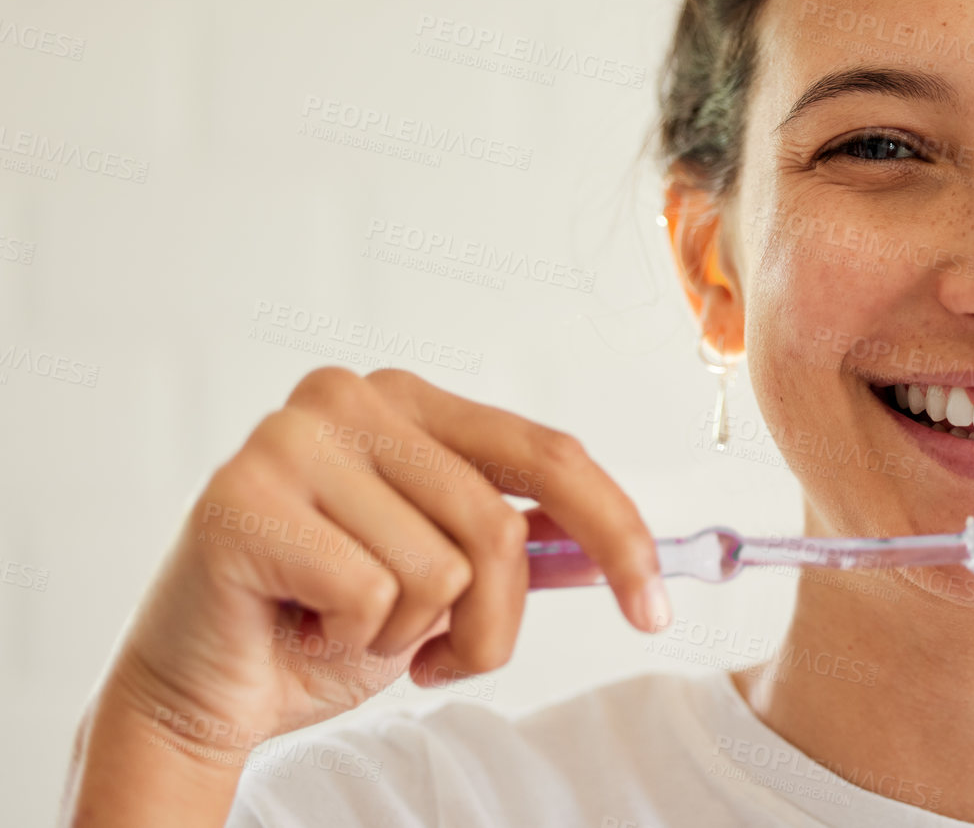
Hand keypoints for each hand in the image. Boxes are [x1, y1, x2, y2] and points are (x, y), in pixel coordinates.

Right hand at [63, 366, 667, 824]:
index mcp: (410, 401)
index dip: (616, 531)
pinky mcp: (243, 498)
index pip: (547, 453)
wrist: (206, 689)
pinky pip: (370, 593)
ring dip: (411, 634)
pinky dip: (351, 640)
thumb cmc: (327, 623)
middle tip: (439, 655)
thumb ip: (518, 539)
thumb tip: (623, 550)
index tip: (654, 606)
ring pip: (439, 568)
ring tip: (348, 626)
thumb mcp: (447, 574)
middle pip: (499, 526)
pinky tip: (302, 624)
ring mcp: (292, 439)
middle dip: (491, 622)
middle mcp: (351, 397)